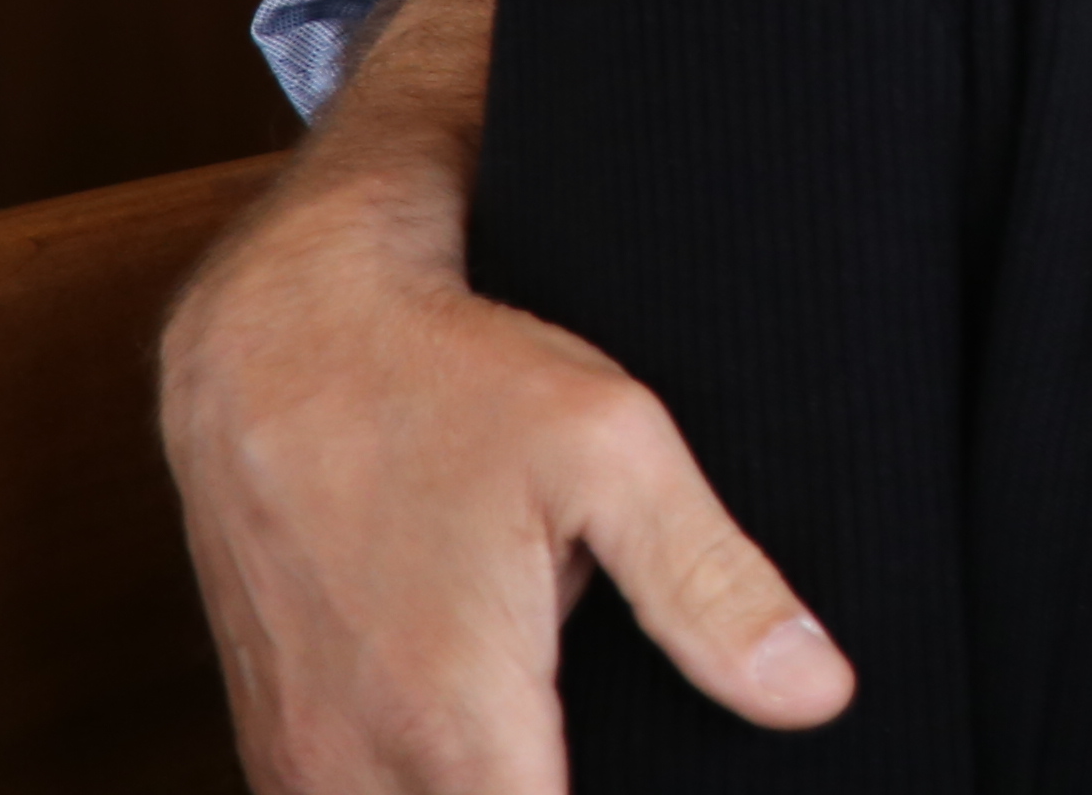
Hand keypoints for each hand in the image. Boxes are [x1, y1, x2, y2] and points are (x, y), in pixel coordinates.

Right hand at [159, 0, 848, 792]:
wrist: (274, 342)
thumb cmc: (448, 382)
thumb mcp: (612, 450)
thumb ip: (712, 587)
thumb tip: (817, 694)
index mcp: (455, 726)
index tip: (678, 771)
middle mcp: (359, 773)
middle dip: (565, 791)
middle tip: (625, 734)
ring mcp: (303, 769)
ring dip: (495, 791)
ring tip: (559, 728)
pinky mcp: (279, 751)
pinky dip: (430, 787)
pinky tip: (491, 738)